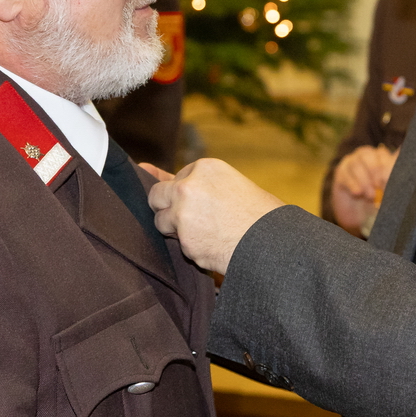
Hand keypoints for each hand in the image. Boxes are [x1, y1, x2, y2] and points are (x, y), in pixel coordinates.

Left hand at [144, 158, 283, 274]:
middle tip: (192, 218)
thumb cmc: (258, 213)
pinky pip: (179, 245)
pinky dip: (193, 248)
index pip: (177, 177)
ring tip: (208, 232)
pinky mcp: (184, 241)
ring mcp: (183, 215)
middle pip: (157, 196)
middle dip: (169, 208)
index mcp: (204, 168)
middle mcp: (188, 187)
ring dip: (177, 230)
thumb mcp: (229, 185)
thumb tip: (142, 168)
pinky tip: (214, 245)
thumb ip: (189, 179)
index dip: (187, 194)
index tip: (200, 203)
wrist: (273, 243)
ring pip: (161, 222)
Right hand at [331, 145, 397, 235]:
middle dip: (377, 172)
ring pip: (357, 163)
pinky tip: (357, 193)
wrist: (360, 218)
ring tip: (370, 196)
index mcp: (383, 157)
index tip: (390, 183)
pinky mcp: (341, 172)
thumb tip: (407, 166)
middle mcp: (367, 156)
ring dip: (364, 180)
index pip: (386, 154)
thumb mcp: (390, 193)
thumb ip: (396, 180)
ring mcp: (352, 162)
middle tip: (381, 188)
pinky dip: (353, 184)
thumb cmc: (379, 202)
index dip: (388, 167)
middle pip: (371, 154)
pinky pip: (345, 173)